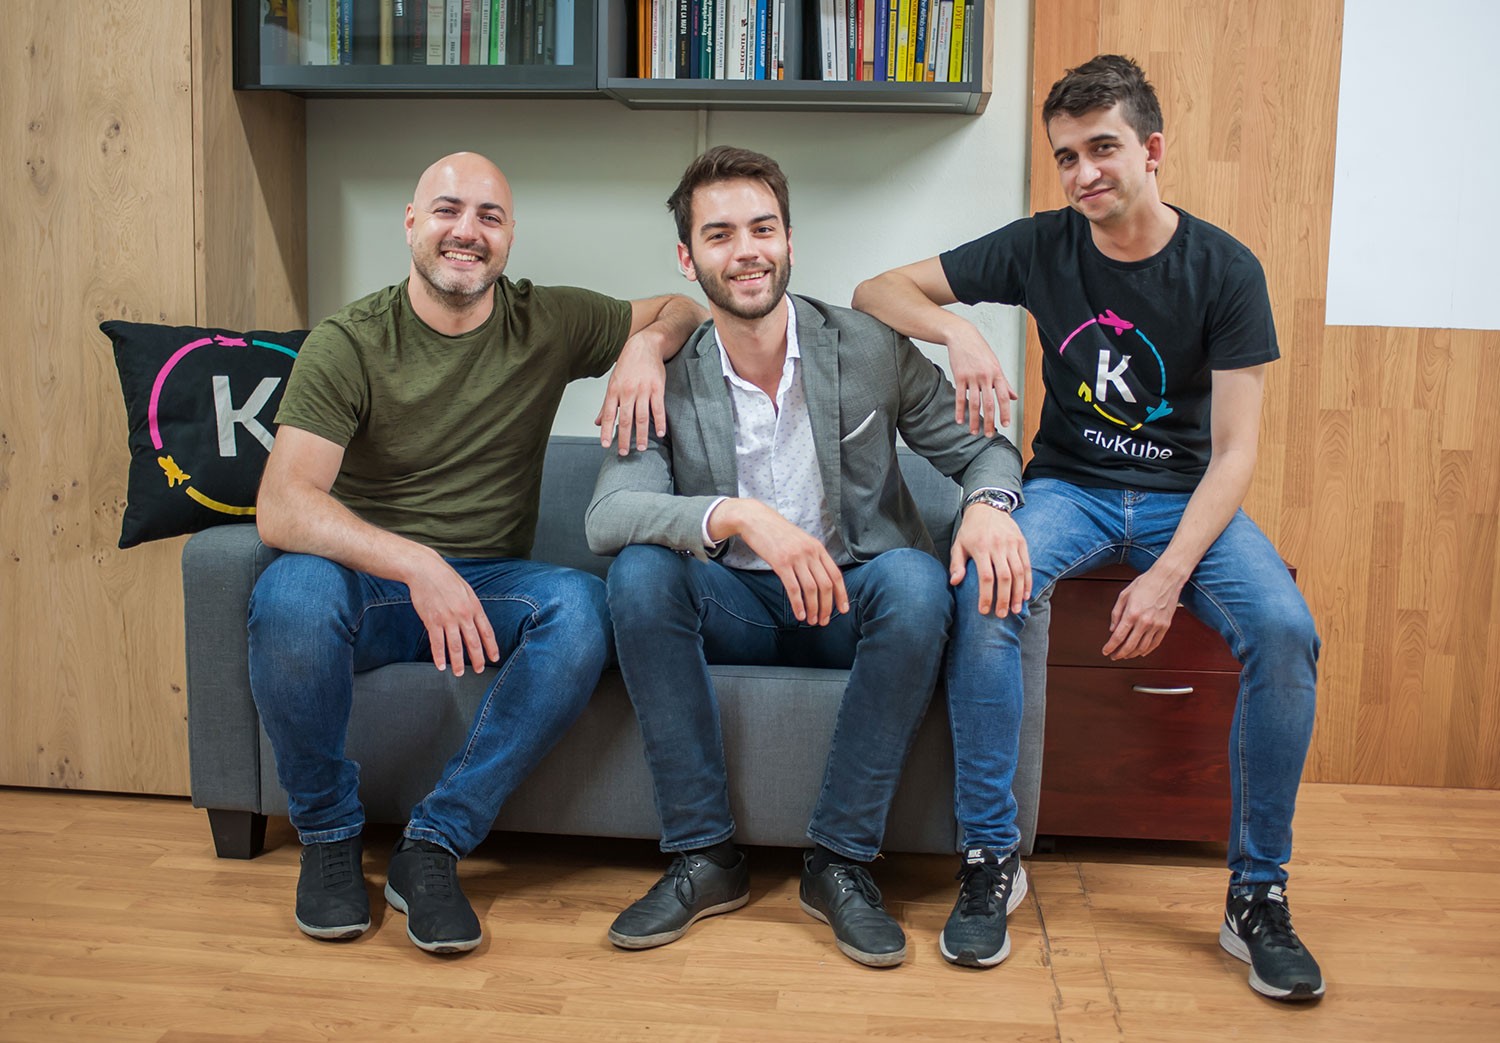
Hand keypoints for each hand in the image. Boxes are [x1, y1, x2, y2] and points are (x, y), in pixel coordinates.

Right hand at [404, 554, 500, 675]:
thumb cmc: (445, 579)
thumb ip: (472, 607)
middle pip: (473, 642)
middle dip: (477, 659)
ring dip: (458, 662)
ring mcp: (448, 619)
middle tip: (479, 670)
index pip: (487, 631)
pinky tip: (441, 666)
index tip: (494, 658)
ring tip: (459, 673)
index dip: (491, 647)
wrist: (425, 570)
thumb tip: (477, 621)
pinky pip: (437, 643)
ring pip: (455, 646)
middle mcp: (464, 615)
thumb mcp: (466, 590)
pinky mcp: (432, 621)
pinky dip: (439, 656)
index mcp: (474, 607)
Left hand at [595, 334, 666, 454]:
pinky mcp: (657, 388)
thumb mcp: (613, 383)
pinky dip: (659, 422)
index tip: (606, 445)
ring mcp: (643, 390)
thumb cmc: (627, 366)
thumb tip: (597, 423)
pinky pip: (658, 408)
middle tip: (623, 452)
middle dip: (624, 438)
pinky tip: (660, 433)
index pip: (608, 415)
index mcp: (614, 391)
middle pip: (625, 419)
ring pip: (641, 416)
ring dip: (642, 434)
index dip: (606, 431)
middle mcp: (627, 391)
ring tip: (641, 448)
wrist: (644, 346)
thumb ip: (606, 405)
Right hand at [718, 500, 848, 625]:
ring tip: (812, 621)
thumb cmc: (777, 533)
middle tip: (824, 621)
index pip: (836, 575)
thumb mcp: (801, 541)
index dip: (841, 594)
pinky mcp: (780, 563)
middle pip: (826, 585)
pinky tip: (800, 614)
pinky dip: (798, 604)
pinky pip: (793, 588)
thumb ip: (812, 557)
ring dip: (814, 608)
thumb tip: (820, 579)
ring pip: (812, 589)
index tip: (843, 610)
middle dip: (827, 607)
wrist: (756, 519)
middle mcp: (810, 552)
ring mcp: (796, 557)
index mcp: (817, 547)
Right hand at [947, 331, 1016, 435]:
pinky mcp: (959, 377)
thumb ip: (1004, 383)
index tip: (1005, 425)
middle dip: (990, 421)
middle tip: (989, 435)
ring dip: (974, 420)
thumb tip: (1014, 397)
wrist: (962, 336)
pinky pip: (960, 397)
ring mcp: (972, 377)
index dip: (1005, 412)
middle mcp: (986, 376)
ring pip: (974, 403)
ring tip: (974, 432)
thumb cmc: (979, 350)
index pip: (1003, 397)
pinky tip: (960, 420)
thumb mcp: (995, 365)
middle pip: (989, 403)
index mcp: (997, 374)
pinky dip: (960, 410)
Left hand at [949, 503, 1030, 615]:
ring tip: (1017, 609)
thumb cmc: (970, 530)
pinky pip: (1027, 565)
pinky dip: (1028, 581)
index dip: (986, 596)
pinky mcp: (1021, 542)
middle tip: (1003, 615)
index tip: (984, 611)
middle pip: (1005, 577)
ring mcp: (1012, 544)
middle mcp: (998, 546)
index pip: (986, 577)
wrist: (988, 506)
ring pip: (1019, 572)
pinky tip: (1026, 595)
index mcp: (981, 548)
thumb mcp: (959, 544)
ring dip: (1019, 593)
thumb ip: (957, 564)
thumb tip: (955, 582)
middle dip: (1004, 598)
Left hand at [1102, 567, 1183, 659]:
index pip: (1118, 636)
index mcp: (1132, 613)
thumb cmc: (1145, 583)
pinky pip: (1155, 643)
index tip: (1105, 651)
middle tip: (1113, 656)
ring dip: (1132, 654)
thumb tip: (1112, 629)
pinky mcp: (1165, 626)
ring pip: (1142, 647)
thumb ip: (1116, 613)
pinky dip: (1147, 650)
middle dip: (1119, 654)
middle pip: (1129, 645)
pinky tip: (1140, 652)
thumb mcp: (1124, 595)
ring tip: (1125, 655)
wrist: (1167, 578)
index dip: (1110, 646)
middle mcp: (1145, 621)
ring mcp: (1156, 625)